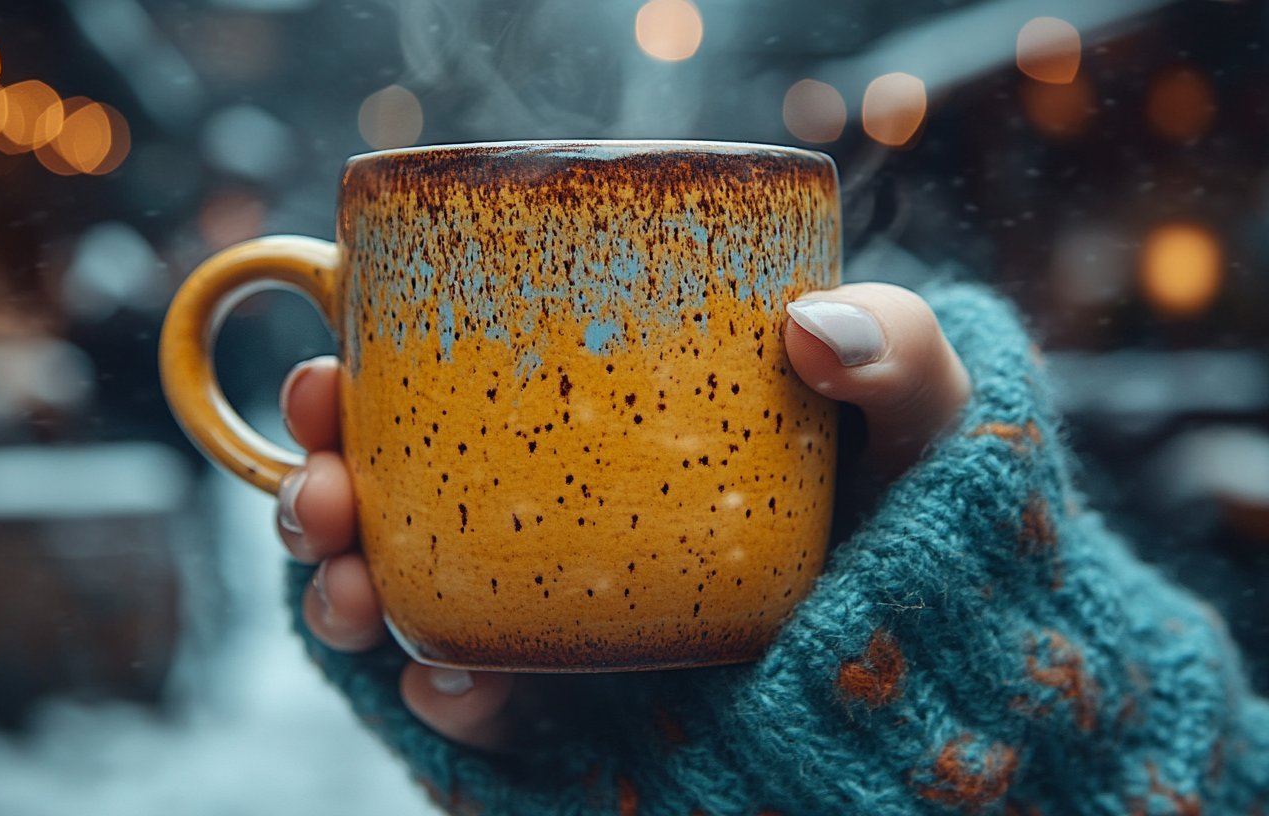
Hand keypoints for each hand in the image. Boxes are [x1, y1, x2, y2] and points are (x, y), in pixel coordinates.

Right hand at [275, 282, 969, 750]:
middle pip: (393, 489)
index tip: (325, 368)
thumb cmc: (921, 502)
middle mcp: (547, 506)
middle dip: (318, 487)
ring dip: (344, 591)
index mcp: (584, 414)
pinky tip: (449, 684)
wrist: (950, 647)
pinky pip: (487, 698)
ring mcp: (555, 604)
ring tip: (346, 585)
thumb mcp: (923, 412)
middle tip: (319, 487)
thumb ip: (897, 346)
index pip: (437, 384)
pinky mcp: (582, 695)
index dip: (351, 378)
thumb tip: (812, 327)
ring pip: (410, 593)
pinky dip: (446, 695)